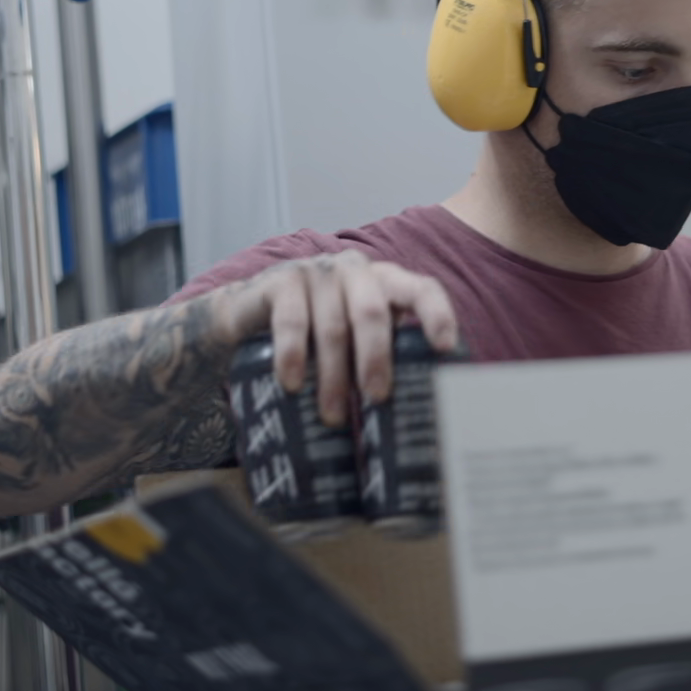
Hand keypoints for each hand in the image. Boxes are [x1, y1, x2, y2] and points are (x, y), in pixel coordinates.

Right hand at [219, 251, 458, 426]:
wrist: (247, 314)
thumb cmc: (316, 335)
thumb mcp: (353, 341)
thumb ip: (379, 358)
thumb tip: (415, 419)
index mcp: (384, 282)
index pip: (421, 289)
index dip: (437, 315)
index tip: (444, 348)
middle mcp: (354, 270)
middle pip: (373, 312)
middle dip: (376, 358)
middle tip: (376, 399)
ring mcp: (317, 272)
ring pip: (333, 326)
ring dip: (333, 376)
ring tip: (333, 416)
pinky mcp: (282, 282)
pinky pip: (291, 321)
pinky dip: (293, 356)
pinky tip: (293, 384)